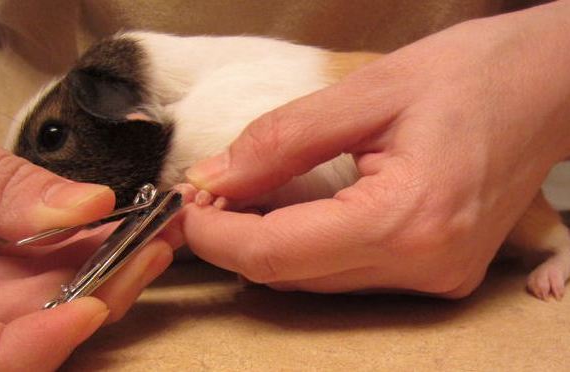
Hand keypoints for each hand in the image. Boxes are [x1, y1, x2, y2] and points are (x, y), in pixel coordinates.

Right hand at [0, 113, 172, 369]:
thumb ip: (1, 187)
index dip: (31, 351)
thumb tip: (90, 205)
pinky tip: (124, 224)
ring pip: (50, 299)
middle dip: (100, 292)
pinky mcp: (1, 263)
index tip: (88, 311)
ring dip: (109, 269)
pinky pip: (49, 268)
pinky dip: (89, 249)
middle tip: (153, 248)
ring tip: (156, 228)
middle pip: (27, 329)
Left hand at [182, 2, 569, 297]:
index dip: (217, 234)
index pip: (279, 254)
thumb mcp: (368, 91)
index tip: (185, 203)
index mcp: (407, 218)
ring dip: (270, 244)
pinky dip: (309, 247)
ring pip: (315, 282)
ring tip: (247, 195)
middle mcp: (423, 264)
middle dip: (236, 239)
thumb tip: (217, 176)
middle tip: (210, 192)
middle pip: (292, 276)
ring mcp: (434, 277)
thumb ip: (283, 140)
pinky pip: (348, 274)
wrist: (549, 88)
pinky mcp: (437, 273)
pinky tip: (299, 209)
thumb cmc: (471, 75)